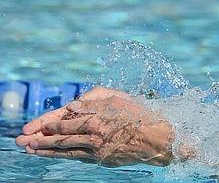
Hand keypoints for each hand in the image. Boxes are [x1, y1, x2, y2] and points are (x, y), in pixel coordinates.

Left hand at [15, 87, 173, 166]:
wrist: (159, 138)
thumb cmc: (140, 114)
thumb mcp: (118, 98)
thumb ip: (94, 100)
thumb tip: (72, 105)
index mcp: (97, 119)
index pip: (65, 121)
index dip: (48, 124)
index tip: (35, 125)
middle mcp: (94, 136)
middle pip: (60, 138)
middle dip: (39, 139)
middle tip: (21, 140)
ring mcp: (98, 150)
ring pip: (66, 150)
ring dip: (46, 150)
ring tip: (30, 150)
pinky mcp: (103, 159)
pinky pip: (78, 157)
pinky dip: (63, 156)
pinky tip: (54, 155)